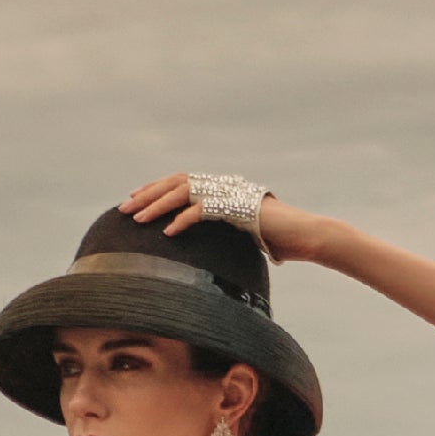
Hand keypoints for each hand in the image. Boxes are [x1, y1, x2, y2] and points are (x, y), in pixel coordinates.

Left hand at [122, 175, 339, 267]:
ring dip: (158, 205)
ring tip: (137, 220)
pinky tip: (169, 232)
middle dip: (148, 194)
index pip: (183, 182)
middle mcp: (226, 186)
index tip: (134, 200)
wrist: (310, 237)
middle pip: (177, 182)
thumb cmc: (283, 241)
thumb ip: (227, 236)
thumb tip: (210, 253)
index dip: (157, 189)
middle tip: (124, 208)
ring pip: (185, 191)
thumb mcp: (247, 237)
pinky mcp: (240, 208)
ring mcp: (233, 194)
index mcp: (225, 189)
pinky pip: (205, 210)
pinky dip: (185, 220)